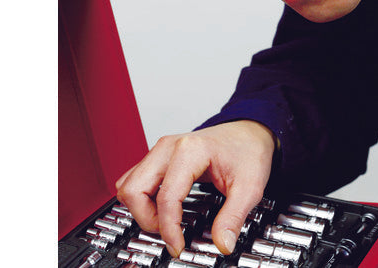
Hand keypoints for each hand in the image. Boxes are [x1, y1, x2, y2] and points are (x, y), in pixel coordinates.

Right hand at [115, 120, 275, 256]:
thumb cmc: (247, 151)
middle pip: (133, 190)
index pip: (166, 197)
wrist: (248, 132)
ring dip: (140, 209)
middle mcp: (169, 147)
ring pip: (128, 184)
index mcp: (190, 151)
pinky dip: (140, 198)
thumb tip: (222, 243)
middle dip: (147, 219)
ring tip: (165, 221)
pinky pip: (134, 178)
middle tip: (169, 232)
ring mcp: (161, 149)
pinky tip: (160, 207)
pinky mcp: (158, 155)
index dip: (169, 229)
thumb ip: (234, 217)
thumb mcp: (249, 186)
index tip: (178, 246)